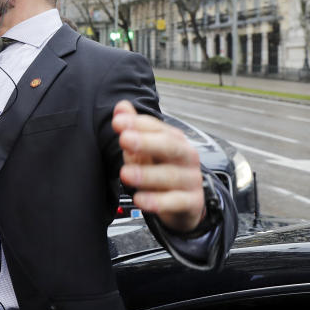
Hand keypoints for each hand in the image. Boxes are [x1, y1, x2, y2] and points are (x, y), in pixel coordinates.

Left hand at [112, 100, 204, 231]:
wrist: (186, 202)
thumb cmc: (163, 170)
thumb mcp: (147, 150)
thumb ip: (134, 128)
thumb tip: (121, 107)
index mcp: (174, 140)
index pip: (158, 128)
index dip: (138, 124)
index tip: (118, 122)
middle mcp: (186, 157)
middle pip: (170, 146)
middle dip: (146, 142)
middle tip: (125, 139)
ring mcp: (191, 179)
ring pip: (171, 176)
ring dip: (147, 174)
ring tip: (125, 174)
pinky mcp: (192, 202)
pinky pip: (175, 201)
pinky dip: (158, 202)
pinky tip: (140, 200)